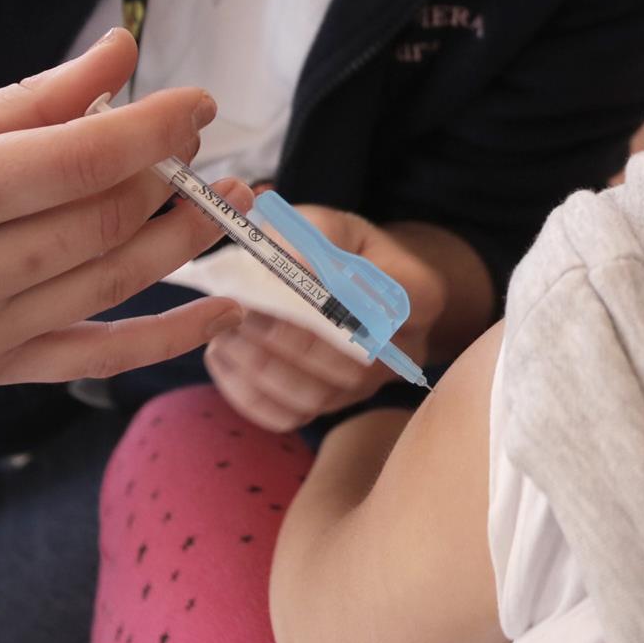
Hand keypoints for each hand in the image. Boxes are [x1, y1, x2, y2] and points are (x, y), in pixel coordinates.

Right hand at [0, 28, 247, 388]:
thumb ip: (31, 101)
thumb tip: (124, 53)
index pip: (74, 164)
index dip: (154, 130)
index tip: (200, 103)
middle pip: (101, 225)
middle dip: (170, 179)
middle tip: (202, 145)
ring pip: (113, 284)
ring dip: (188, 240)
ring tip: (235, 200)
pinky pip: (99, 359)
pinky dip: (171, 335)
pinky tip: (229, 305)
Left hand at [205, 206, 445, 432]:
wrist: (336, 284)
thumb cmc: (334, 249)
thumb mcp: (330, 226)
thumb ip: (311, 236)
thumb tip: (284, 264)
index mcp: (419, 295)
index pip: (404, 306)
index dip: (348, 300)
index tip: (292, 279)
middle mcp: (401, 351)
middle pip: (353, 362)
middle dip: (292, 340)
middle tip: (244, 314)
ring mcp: (365, 387)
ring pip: (317, 396)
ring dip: (263, 368)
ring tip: (226, 334)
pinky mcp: (328, 408)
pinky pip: (287, 416)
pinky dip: (247, 392)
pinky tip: (224, 357)